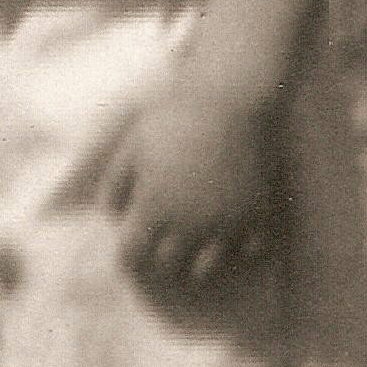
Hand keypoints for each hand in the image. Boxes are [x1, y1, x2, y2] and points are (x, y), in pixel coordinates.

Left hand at [100, 72, 284, 301]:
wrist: (228, 100)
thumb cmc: (172, 119)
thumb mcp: (131, 147)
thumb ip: (115, 185)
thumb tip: (110, 215)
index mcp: (154, 209)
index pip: (131, 255)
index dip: (126, 254)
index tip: (129, 246)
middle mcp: (190, 225)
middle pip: (168, 263)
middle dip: (159, 256)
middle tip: (158, 245)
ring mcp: (226, 223)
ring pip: (207, 265)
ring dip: (196, 259)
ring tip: (192, 248)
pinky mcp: (257, 215)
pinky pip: (248, 249)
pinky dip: (238, 247)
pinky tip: (231, 235)